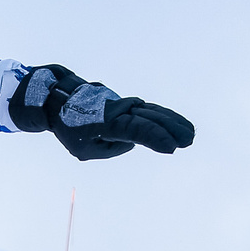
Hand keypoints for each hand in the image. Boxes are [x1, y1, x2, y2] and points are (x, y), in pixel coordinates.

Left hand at [9, 64, 195, 161]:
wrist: (59, 100)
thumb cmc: (70, 128)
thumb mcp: (84, 150)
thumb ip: (111, 148)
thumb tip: (131, 141)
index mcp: (106, 123)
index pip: (135, 130)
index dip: (154, 137)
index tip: (171, 147)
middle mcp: (118, 110)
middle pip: (149, 118)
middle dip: (170, 128)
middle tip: (189, 140)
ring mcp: (123, 105)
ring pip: (152, 112)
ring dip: (172, 121)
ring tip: (191, 134)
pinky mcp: (126, 105)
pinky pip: (149, 111)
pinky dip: (164, 116)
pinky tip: (178, 124)